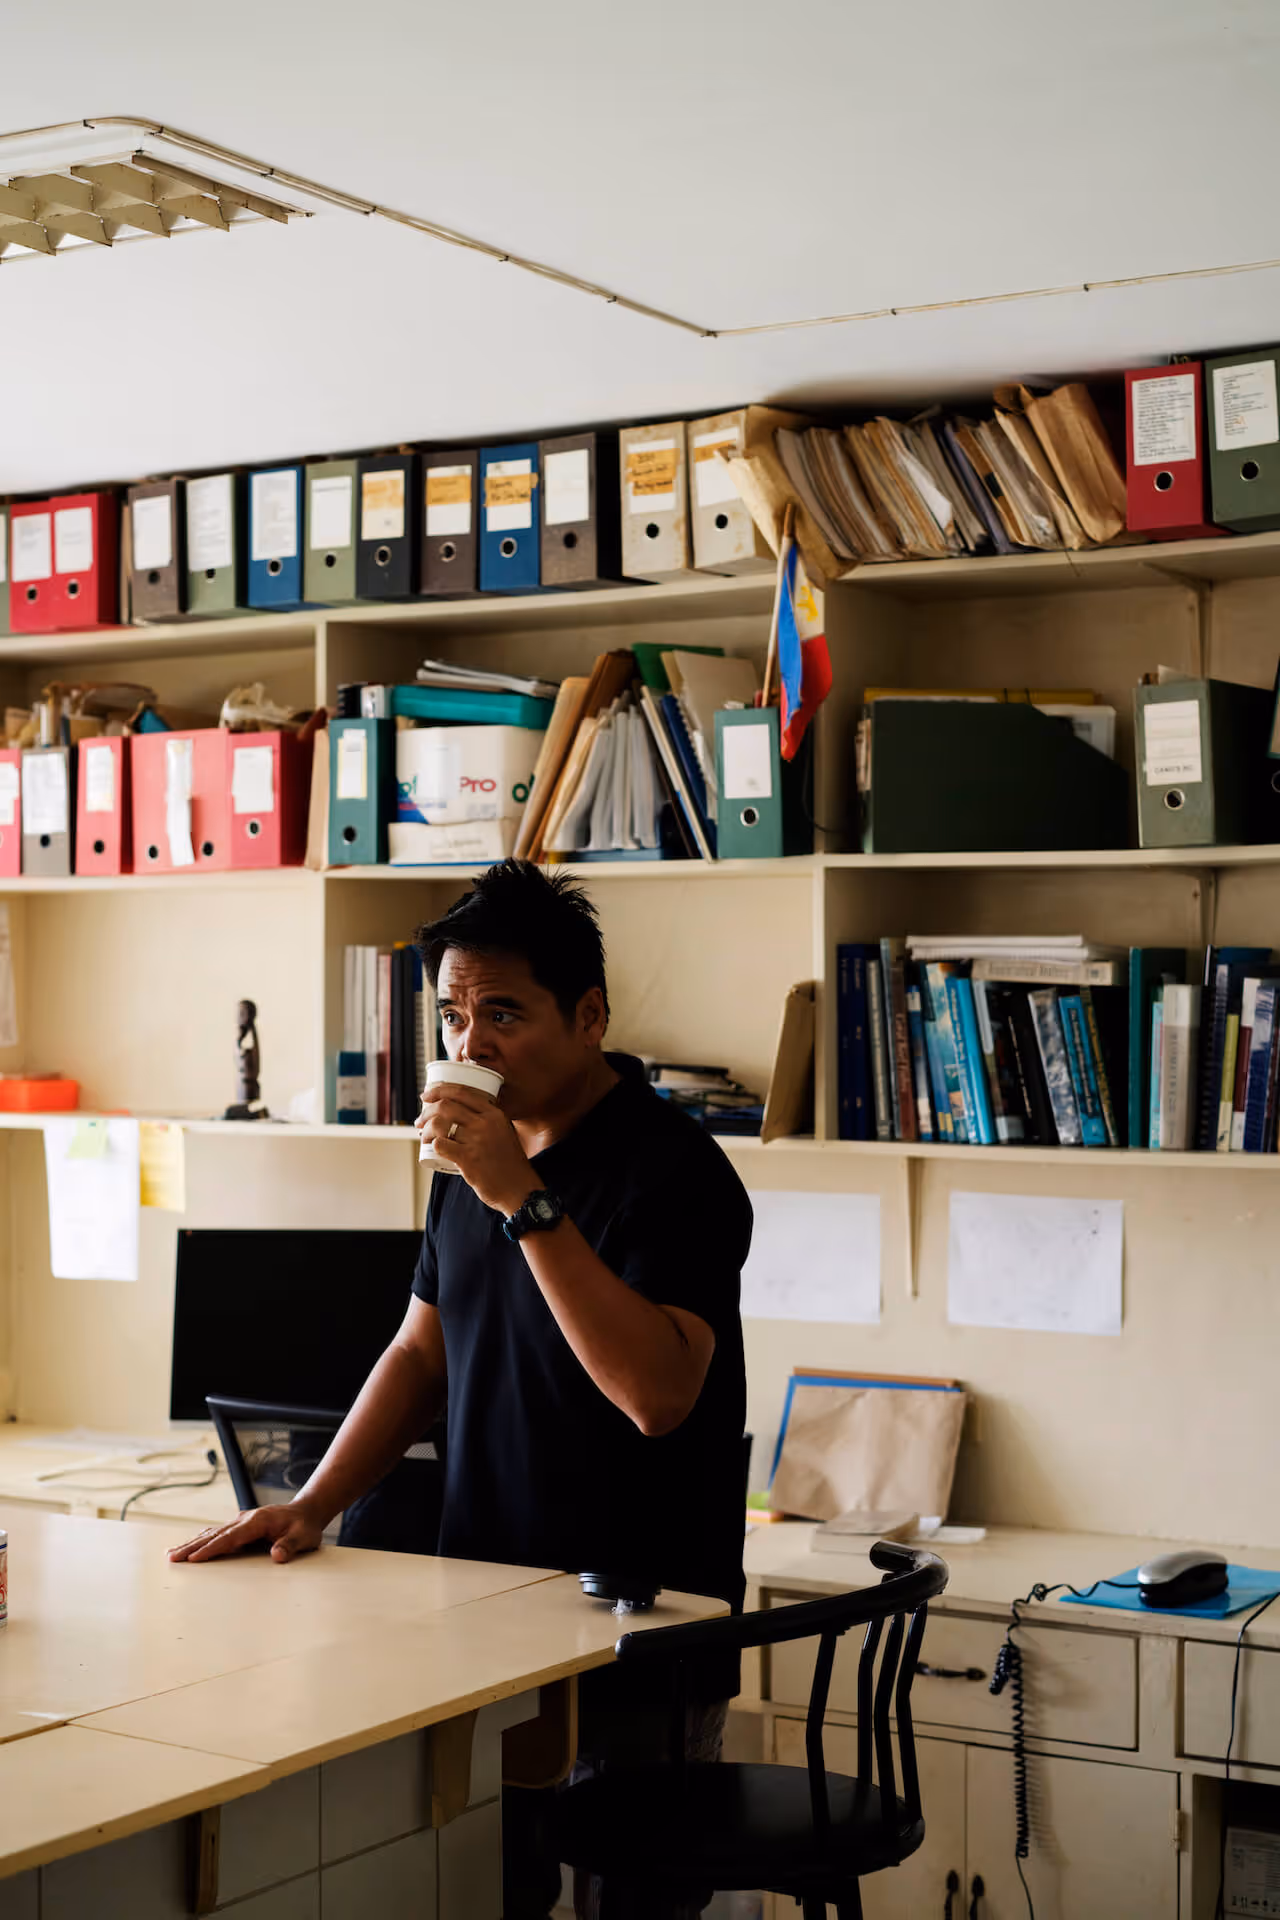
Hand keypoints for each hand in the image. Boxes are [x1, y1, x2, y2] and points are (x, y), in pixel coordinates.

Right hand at [167, 1499, 324, 1564]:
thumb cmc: (305, 1526)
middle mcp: (245, 1519)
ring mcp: (242, 1522)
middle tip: (171, 1558)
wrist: (307, 1512)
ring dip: (192, 1544)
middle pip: (214, 1534)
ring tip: (172, 1554)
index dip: (211, 1549)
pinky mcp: (241, 1527)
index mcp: (258, 1521)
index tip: (194, 1558)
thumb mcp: (304, 1537)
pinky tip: (191, 1546)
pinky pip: (218, 1534)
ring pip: (212, 1533)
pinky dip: (202, 1540)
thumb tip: (278, 1556)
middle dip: (192, 1547)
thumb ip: (291, 1546)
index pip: (230, 1538)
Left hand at [416, 1083, 541, 1215]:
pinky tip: (431, 1147)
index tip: (426, 1096)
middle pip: (446, 1106)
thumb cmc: (509, 1162)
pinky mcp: (468, 1159)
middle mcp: (486, 1123)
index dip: (439, 1091)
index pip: (461, 1092)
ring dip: (425, 1129)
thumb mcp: (504, 1132)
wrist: (519, 1188)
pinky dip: (432, 1144)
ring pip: (439, 1124)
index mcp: (494, 1114)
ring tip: (424, 1137)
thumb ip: (488, 1121)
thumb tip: (460, 1113)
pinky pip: (440, 1145)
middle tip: (420, 1121)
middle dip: (427, 1112)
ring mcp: (477, 1140)